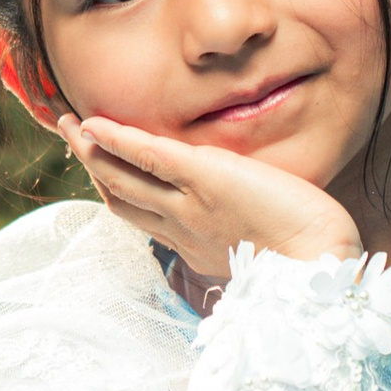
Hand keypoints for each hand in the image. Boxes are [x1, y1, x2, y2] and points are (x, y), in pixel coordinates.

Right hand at [60, 112, 359, 282]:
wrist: (321, 266)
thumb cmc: (306, 259)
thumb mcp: (259, 248)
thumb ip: (236, 234)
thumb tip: (230, 226)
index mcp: (195, 245)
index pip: (140, 215)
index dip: (113, 190)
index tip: (98, 168)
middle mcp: (182, 228)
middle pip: (119, 196)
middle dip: (89, 165)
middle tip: (69, 136)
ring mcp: (188, 205)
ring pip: (122, 178)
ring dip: (90, 149)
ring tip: (69, 124)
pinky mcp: (205, 180)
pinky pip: (149, 157)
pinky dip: (119, 140)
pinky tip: (96, 125)